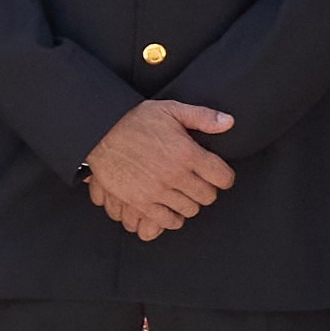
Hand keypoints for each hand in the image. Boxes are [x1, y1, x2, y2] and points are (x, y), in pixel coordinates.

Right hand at [81, 99, 237, 240]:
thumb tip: (230, 123)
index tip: (219, 175)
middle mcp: (174, 174)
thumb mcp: (171, 109)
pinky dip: (173, 218)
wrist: (99, 133)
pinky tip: (170, 206)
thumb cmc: (135, 120)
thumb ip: (203, 116)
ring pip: (190, 210)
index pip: (223, 177)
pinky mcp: (140, 202)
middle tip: (198, 182)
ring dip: (190, 203)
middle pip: (208, 196)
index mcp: (186, 152)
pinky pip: (169, 221)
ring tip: (183, 193)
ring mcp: (157, 191)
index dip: (225, 177)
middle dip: (207, 190)